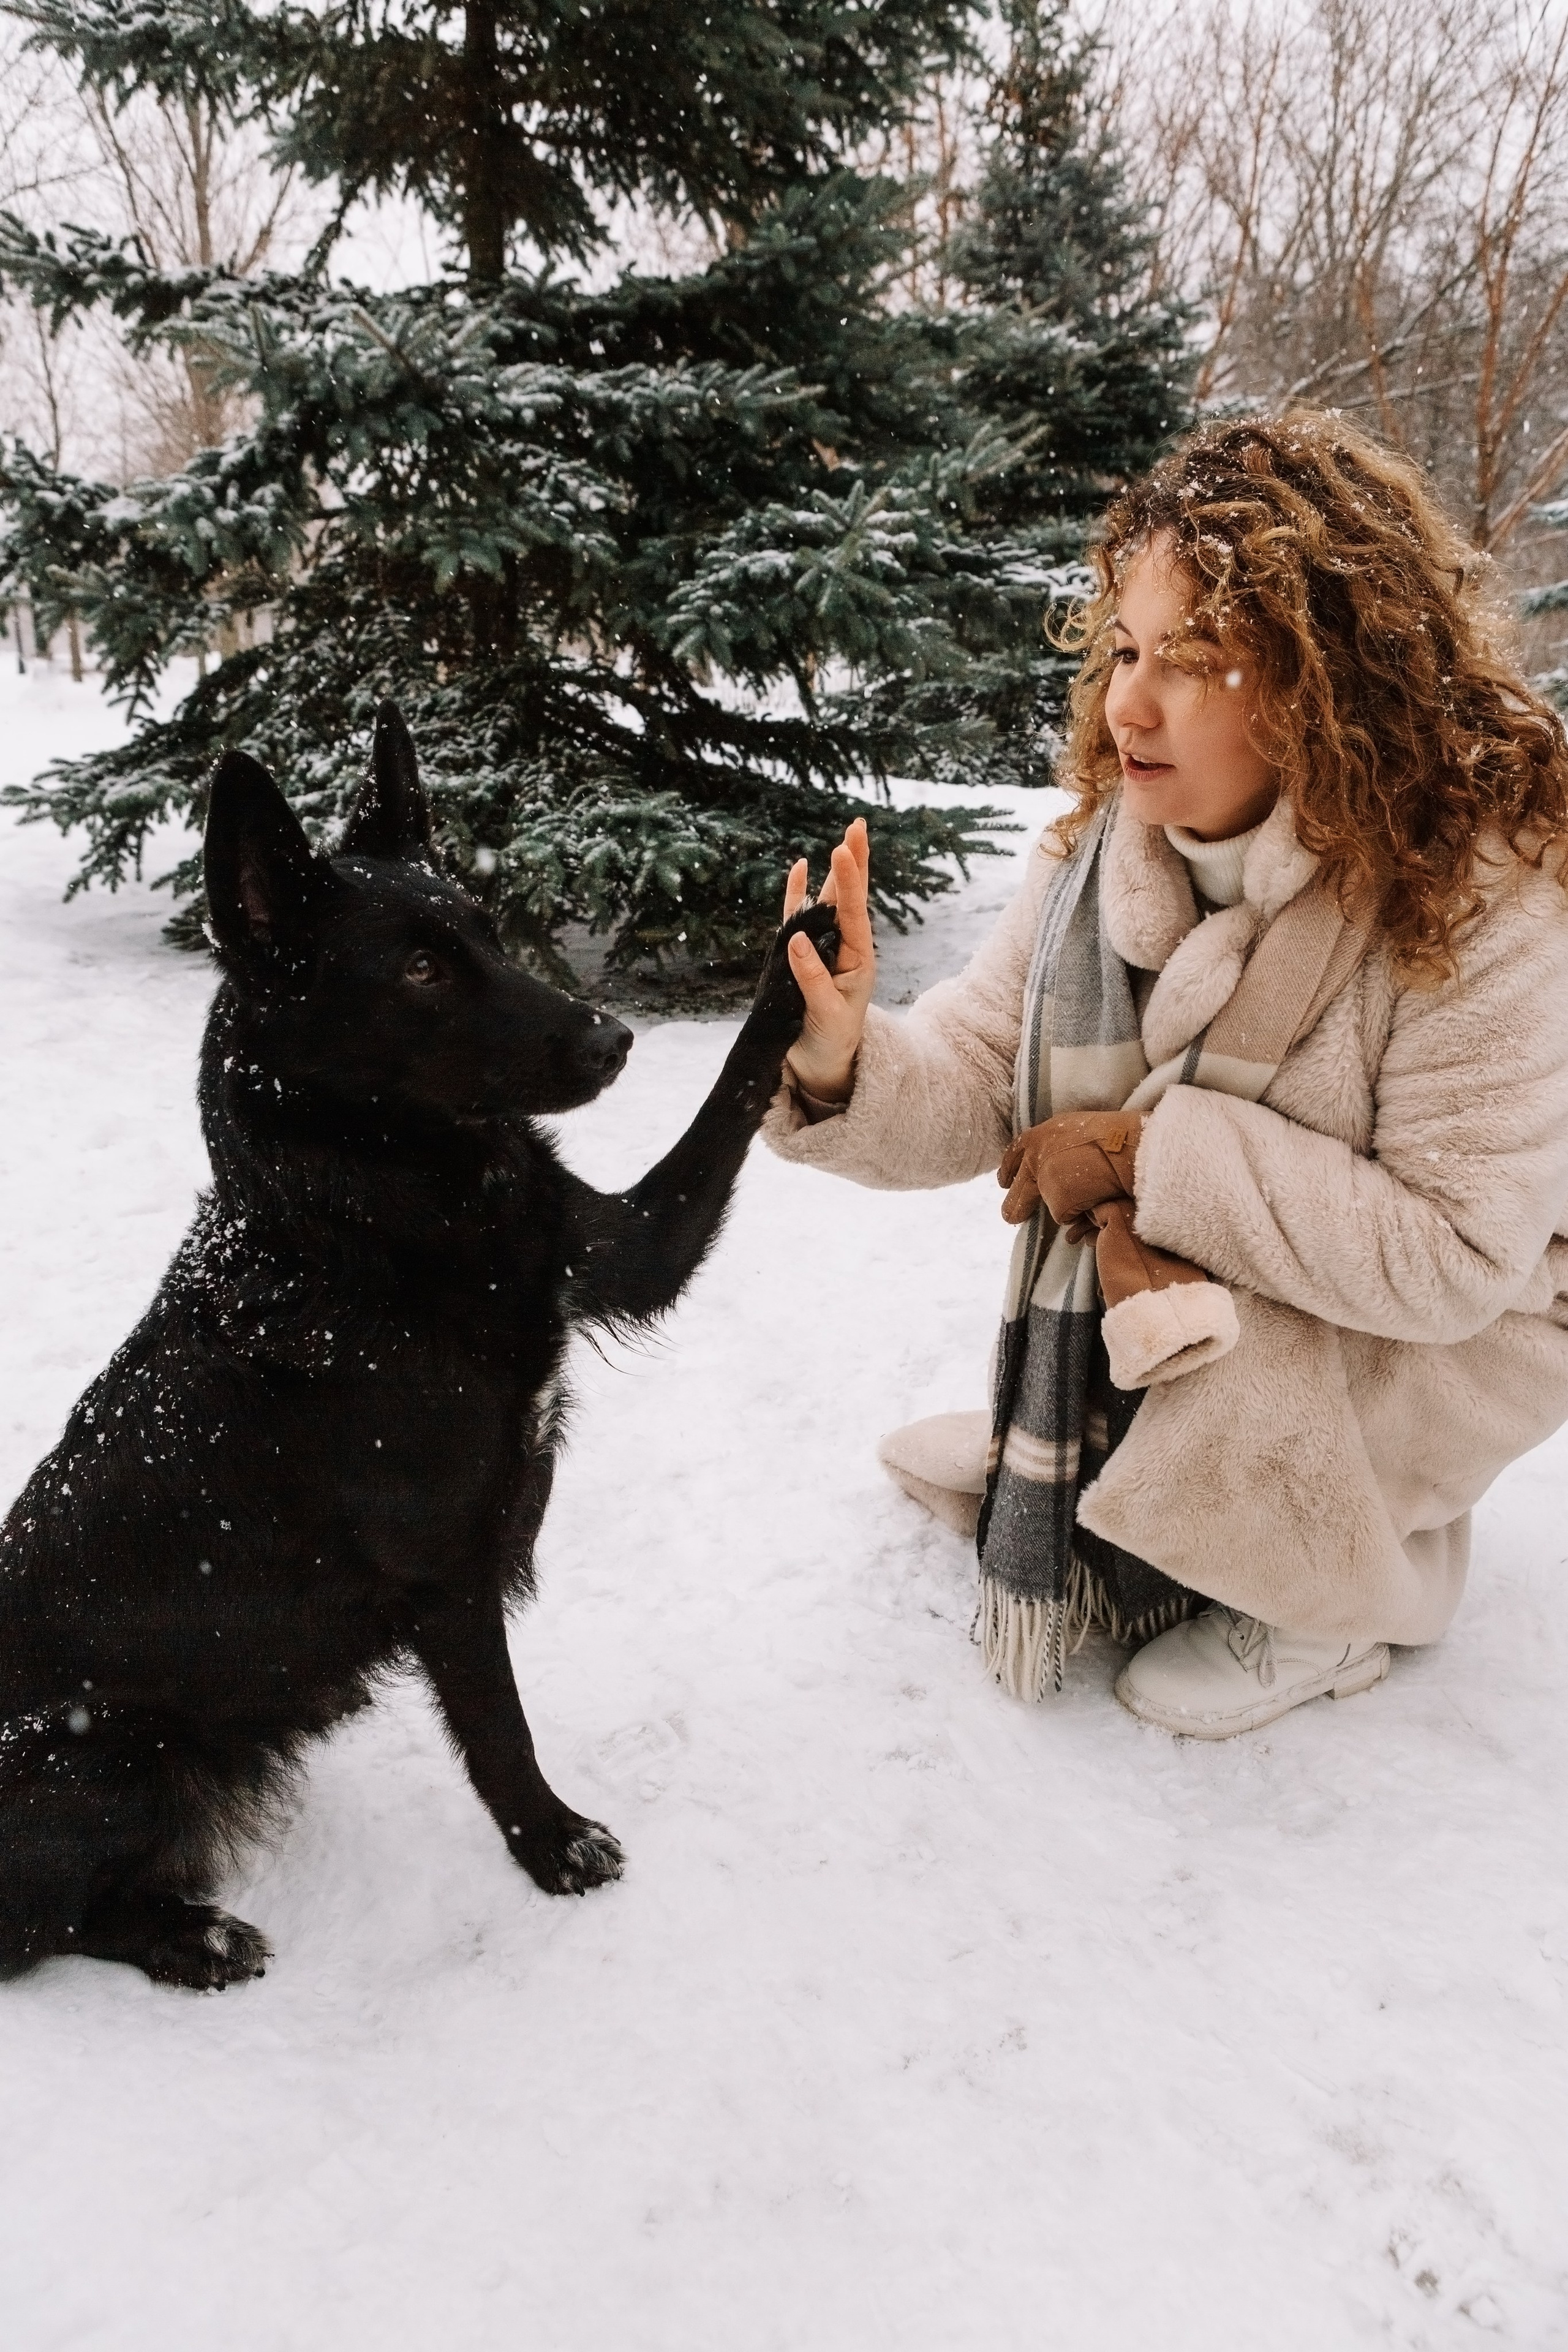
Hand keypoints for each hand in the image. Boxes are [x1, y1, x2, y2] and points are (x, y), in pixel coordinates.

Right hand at [781, 818, 874, 1101]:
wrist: (822, 1063)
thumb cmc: (829, 1041)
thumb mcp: (825, 1014)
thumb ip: (812, 978)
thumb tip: (797, 940)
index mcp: (857, 960)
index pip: (855, 912)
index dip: (850, 880)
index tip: (844, 848)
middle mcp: (844, 948)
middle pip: (849, 898)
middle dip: (853, 862)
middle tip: (858, 825)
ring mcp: (825, 949)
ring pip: (829, 903)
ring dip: (833, 872)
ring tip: (841, 838)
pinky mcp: (803, 955)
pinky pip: (799, 918)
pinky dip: (799, 894)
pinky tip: (800, 867)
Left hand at [998, 1111, 1143, 1227]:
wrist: (1128, 1147)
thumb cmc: (1112, 1135)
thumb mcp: (1074, 1128)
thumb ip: (1055, 1143)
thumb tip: (1050, 1157)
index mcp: (1037, 1136)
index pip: (1013, 1155)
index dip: (1008, 1170)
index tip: (1004, 1182)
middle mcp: (1034, 1158)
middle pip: (1018, 1189)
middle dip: (1014, 1206)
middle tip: (1010, 1217)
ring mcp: (1044, 1182)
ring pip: (1048, 1203)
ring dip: (1064, 1204)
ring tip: (1091, 1193)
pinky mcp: (1057, 1202)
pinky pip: (1066, 1216)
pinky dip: (1079, 1213)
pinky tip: (1096, 1200)